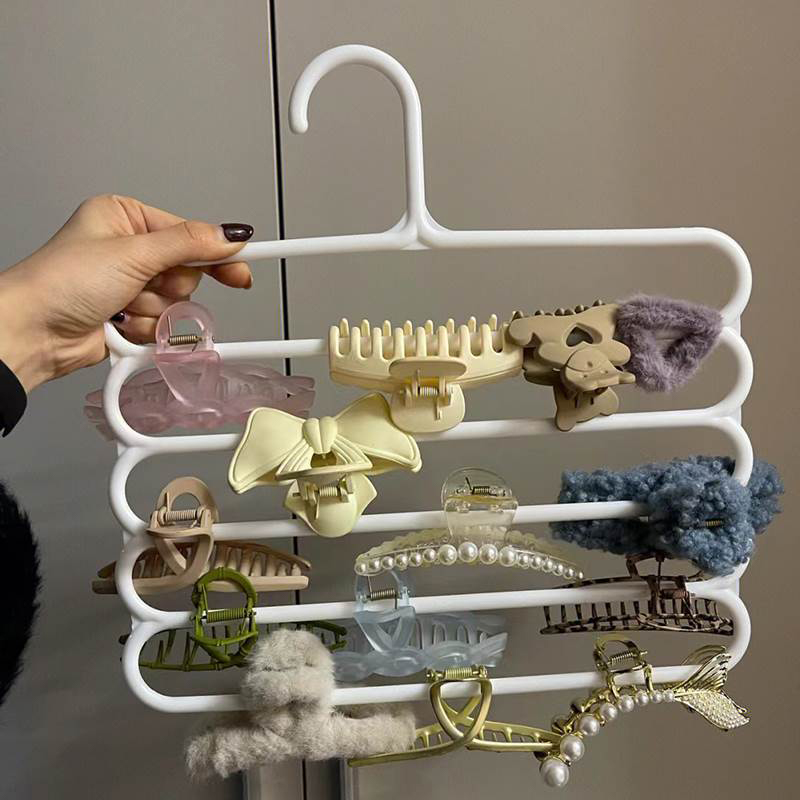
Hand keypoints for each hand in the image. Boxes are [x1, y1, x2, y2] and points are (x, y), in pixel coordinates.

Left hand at [0, 194, 253, 391]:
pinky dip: (145, 330)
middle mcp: (128, 251)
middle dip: (166, 289)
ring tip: (119, 306)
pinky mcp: (129, 317)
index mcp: (125, 219)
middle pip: (186, 274)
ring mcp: (129, 286)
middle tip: (142, 285)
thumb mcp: (132, 253)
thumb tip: (228, 234)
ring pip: (176, 305)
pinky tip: (118, 323)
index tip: (245, 262)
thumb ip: (189, 244)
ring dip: (151, 312)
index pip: (189, 235)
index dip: (217, 253)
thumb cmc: (59, 282)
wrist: (31, 333)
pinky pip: (163, 327)